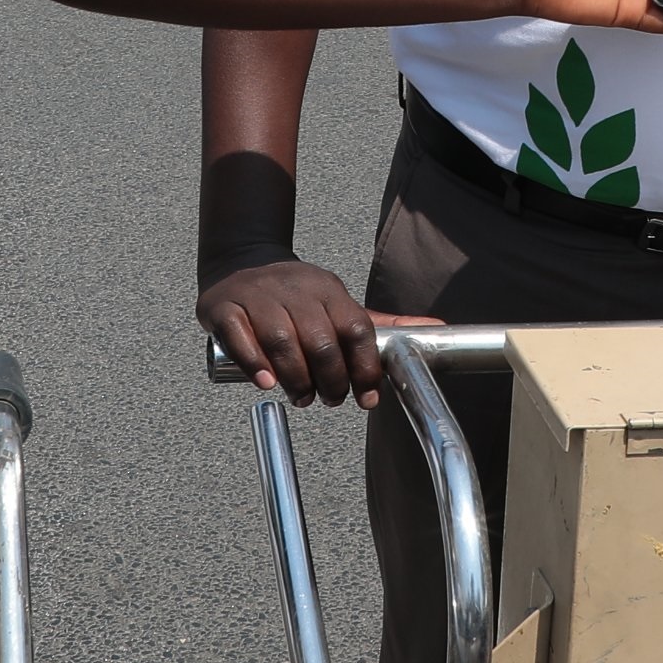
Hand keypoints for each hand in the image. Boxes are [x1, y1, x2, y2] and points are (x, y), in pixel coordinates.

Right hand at [201, 261, 436, 405]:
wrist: (240, 262)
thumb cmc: (297, 296)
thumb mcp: (338, 304)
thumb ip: (383, 324)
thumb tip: (439, 328)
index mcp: (329, 289)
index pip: (356, 328)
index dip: (365, 368)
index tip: (366, 399)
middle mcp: (295, 289)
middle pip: (320, 340)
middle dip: (330, 379)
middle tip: (328, 400)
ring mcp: (257, 296)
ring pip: (281, 340)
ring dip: (295, 378)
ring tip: (300, 397)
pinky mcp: (224, 306)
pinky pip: (239, 334)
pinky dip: (254, 361)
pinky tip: (266, 382)